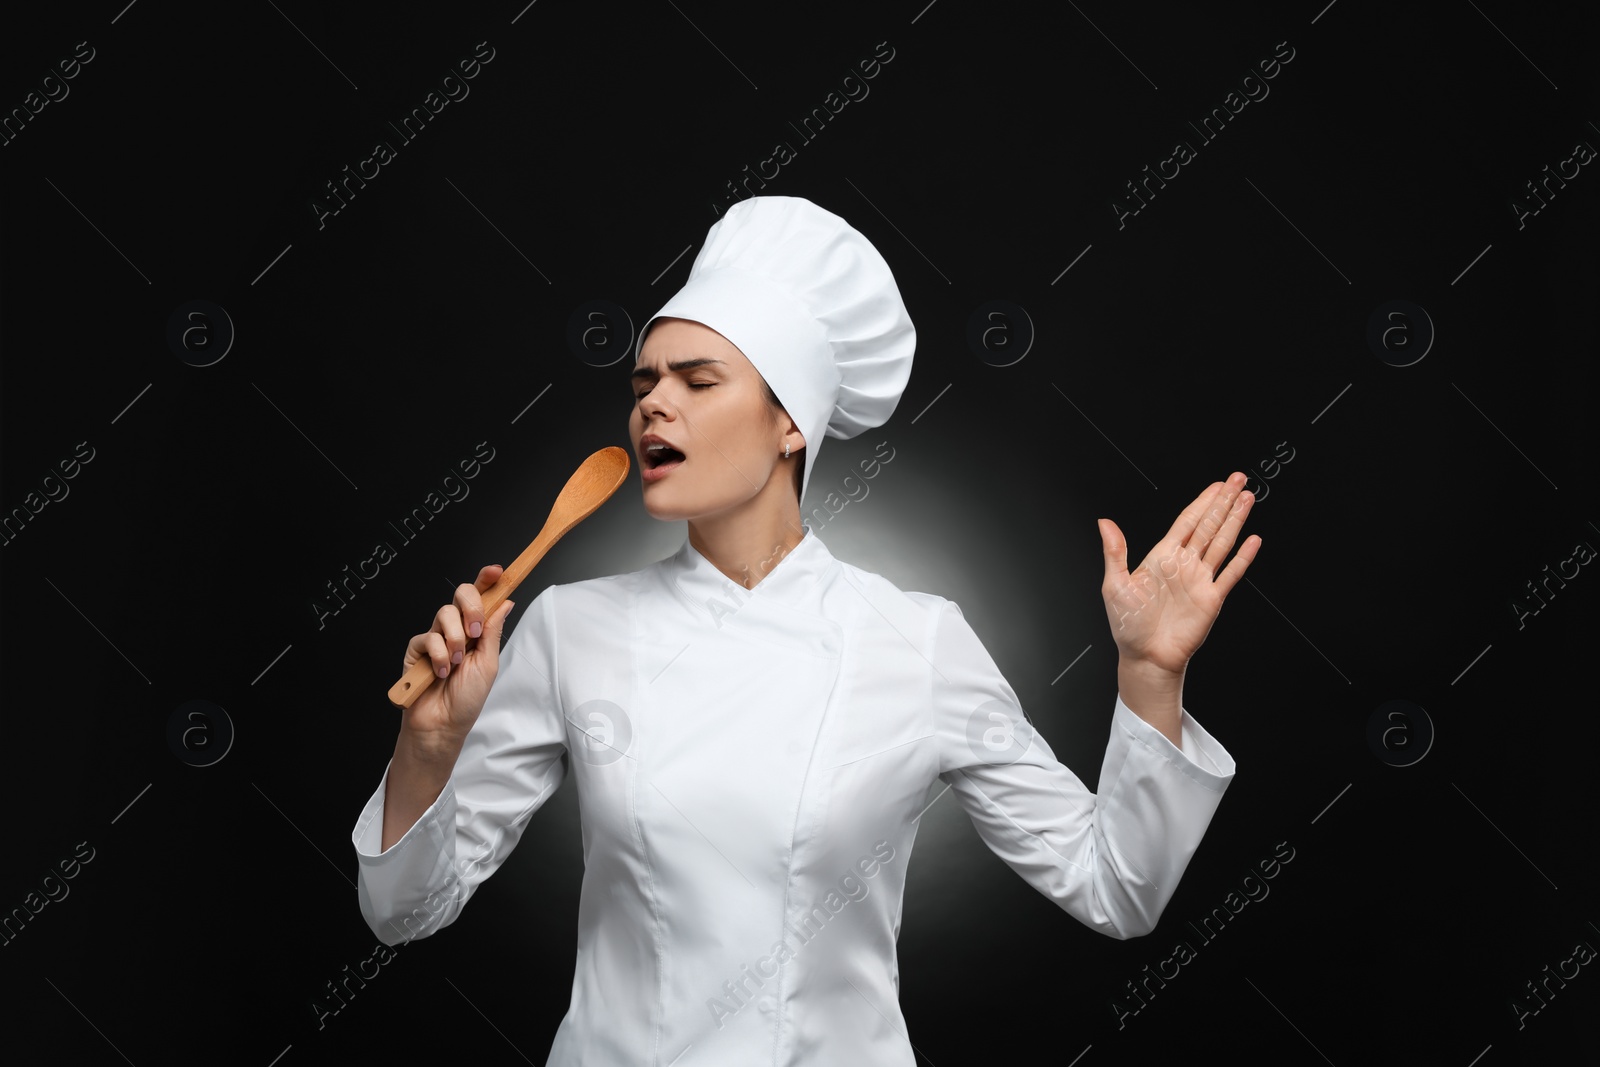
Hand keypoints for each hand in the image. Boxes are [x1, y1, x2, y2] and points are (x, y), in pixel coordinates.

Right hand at [399, 564, 514, 754]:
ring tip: (456, 663)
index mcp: (476, 631)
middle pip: (461, 594)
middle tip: (475, 630)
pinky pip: (427, 637)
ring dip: (455, 639)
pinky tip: (440, 672)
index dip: (487, 580)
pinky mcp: (416, 648)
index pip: (481, 597)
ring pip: (444, 614)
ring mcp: (435, 637)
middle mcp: (456, 629)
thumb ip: (493, 631)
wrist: (443, 723)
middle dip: (471, 607)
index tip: (497, 571)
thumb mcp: (488, 663)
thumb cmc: (467, 698)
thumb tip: (505, 602)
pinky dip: (438, 655)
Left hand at [1098, 473, 1260, 675]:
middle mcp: (1183, 565)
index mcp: (1162, 557)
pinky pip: (1231, 574)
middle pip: (1208, 526)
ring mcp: (1200, 580)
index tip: (1217, 485)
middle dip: (1223, 502)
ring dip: (1235, 521)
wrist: (1145, 657)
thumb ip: (1115, 552)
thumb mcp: (1114, 585)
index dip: (1202, 502)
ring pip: (1222, 543)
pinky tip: (1253, 540)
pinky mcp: (1212, 599)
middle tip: (1239, 480)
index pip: (1187, 522)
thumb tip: (1104, 522)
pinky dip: (1243, 557)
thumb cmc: (1127, 625)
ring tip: (1248, 499)